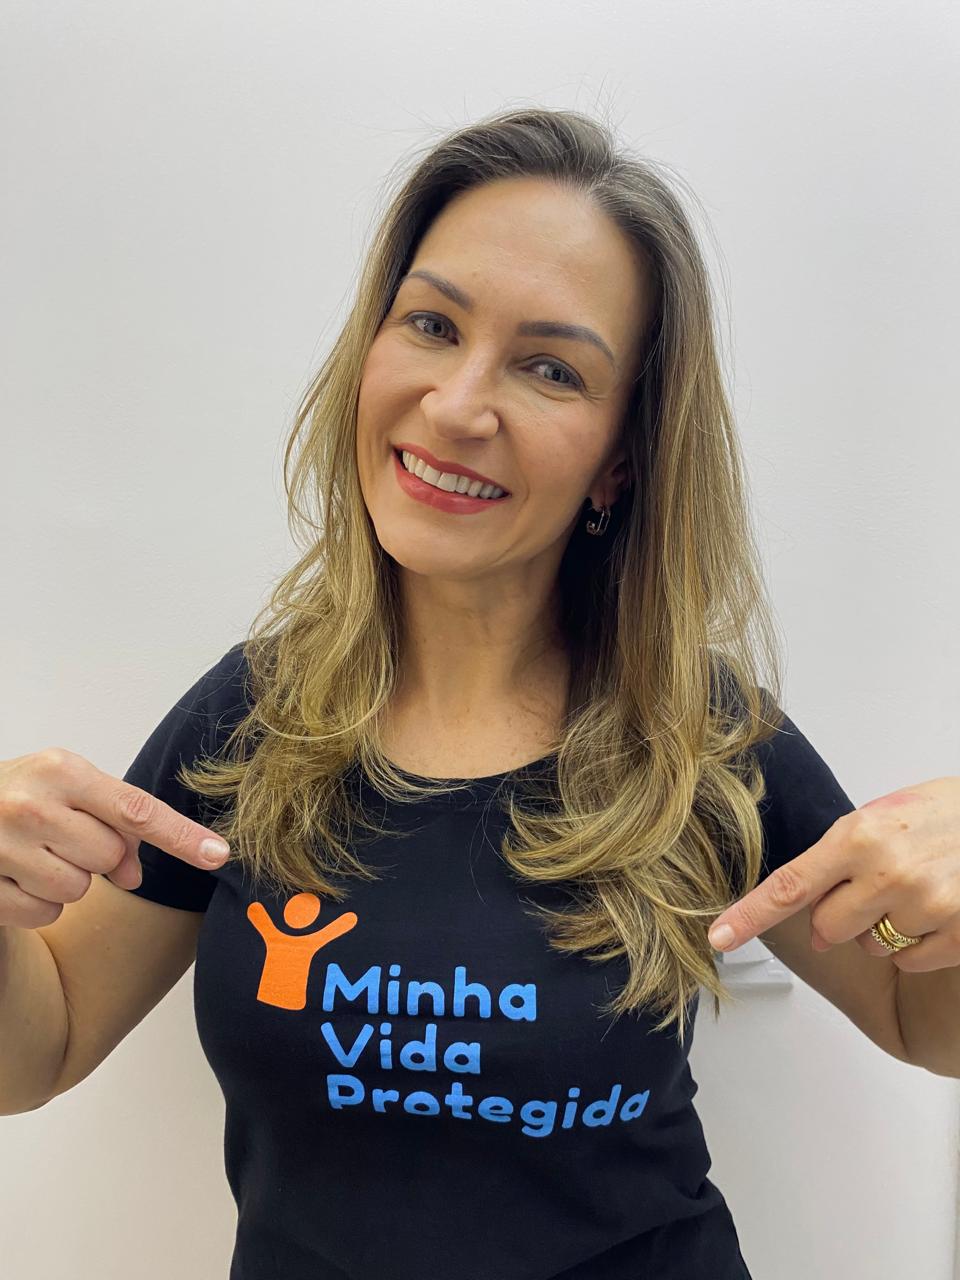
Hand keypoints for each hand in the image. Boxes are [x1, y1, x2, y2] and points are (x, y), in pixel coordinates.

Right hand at [0, 747, 230, 928]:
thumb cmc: (21, 794)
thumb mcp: (67, 788)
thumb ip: (113, 821)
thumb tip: (134, 876)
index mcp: (61, 771)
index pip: (136, 809)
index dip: (181, 836)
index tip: (217, 854)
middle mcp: (31, 805)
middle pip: (110, 856)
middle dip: (98, 855)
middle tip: (65, 838)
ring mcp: (3, 847)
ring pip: (78, 889)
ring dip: (67, 880)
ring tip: (36, 854)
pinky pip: (45, 914)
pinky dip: (39, 903)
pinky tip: (17, 876)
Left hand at [706, 776, 959, 972]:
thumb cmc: (942, 813)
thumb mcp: (882, 816)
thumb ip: (841, 857)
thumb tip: (813, 912)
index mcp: (859, 835)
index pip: (790, 886)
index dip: (749, 916)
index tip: (719, 937)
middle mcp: (888, 872)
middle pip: (827, 926)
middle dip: (839, 914)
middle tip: (873, 884)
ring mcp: (925, 906)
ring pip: (871, 944)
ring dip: (883, 926)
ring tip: (916, 887)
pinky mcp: (957, 933)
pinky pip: (910, 960)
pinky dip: (918, 943)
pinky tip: (938, 908)